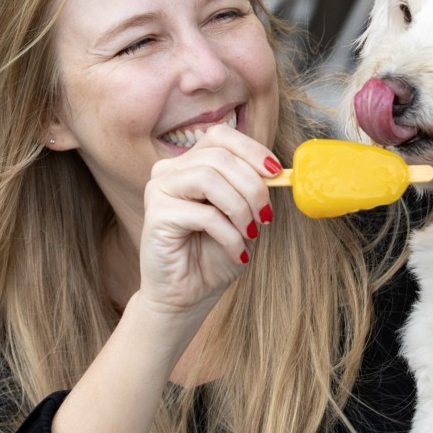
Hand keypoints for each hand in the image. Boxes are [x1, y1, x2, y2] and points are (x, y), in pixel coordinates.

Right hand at [136, 125, 277, 324]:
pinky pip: (203, 214)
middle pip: (219, 156)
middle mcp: (169, 170)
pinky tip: (237, 252)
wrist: (187, 295)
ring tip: (251, 233)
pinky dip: (229, 234)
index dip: (252, 150)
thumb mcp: (241, 215)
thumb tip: (277, 170)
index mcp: (189, 163)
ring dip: (240, 207)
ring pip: (209, 178)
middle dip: (252, 185)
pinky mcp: (156, 215)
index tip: (276, 173)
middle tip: (266, 215)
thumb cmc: (213, 254)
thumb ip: (251, 188)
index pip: (221, 137)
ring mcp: (158, 189)